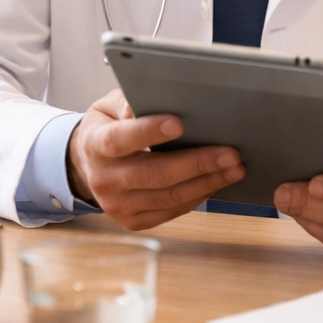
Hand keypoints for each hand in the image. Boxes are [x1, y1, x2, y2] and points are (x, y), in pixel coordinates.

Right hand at [66, 89, 244, 230]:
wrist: (88, 163)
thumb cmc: (108, 127)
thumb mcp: (108, 106)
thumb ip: (126, 102)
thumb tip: (140, 106)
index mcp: (95, 145)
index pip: (120, 140)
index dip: (149, 132)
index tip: (179, 123)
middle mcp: (104, 179)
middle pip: (153, 174)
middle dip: (197, 163)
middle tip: (230, 154)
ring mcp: (117, 205)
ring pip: (167, 197)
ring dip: (206, 183)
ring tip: (235, 169)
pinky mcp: (132, 220)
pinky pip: (169, 211)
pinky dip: (197, 197)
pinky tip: (216, 182)